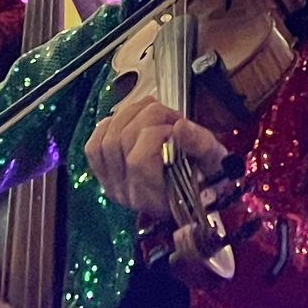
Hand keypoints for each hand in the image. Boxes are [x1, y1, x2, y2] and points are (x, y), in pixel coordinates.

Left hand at [85, 97, 227, 219]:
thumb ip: (200, 144)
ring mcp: (113, 185)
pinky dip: (109, 125)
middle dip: (148, 116)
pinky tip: (131, 120)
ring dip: (131, 114)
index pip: (140, 160)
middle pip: (122, 142)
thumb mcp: (214, 161)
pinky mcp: (104, 175)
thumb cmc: (207, 177)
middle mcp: (129, 194)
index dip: (157, 133)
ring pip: (107, 138)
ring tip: (154, 111)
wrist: (195, 191)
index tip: (178, 125)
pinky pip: (93, 145)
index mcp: (157, 196)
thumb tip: (179, 126)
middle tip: (170, 114)